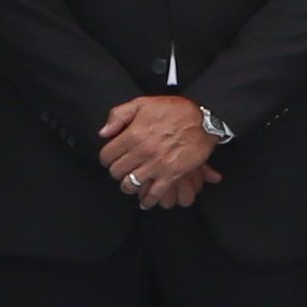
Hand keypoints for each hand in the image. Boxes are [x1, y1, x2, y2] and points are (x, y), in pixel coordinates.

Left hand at [99, 94, 218, 206]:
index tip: (109, 160)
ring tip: (130, 185)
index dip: (106, 159)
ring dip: (128, 186)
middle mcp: (141, 152)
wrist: (203, 119)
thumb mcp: (141, 104)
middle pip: (117, 171)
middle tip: (120, 171)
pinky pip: (155, 193)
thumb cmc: (174, 110)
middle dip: (116, 172)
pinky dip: (148, 200)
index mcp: (132, 136)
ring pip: (131, 184)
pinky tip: (145, 202)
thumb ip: (118, 116)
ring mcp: (156, 165)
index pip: (107, 155)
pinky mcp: (172, 175)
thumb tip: (103, 133)